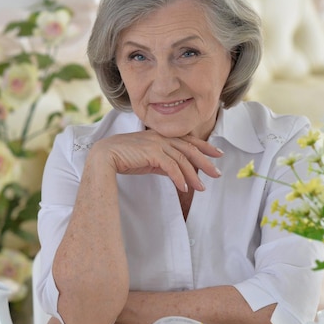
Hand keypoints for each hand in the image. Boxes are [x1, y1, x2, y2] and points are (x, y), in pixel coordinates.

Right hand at [91, 130, 222, 191]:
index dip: (204, 146)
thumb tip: (176, 173)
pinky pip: (171, 166)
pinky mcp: (151, 152)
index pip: (188, 140)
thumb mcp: (148, 160)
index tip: (217, 154)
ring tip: (202, 188)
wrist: (105, 156)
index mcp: (161, 136)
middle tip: (217, 173)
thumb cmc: (124, 158)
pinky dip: (179, 178)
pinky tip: (184, 188)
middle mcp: (161, 137)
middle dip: (206, 161)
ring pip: (182, 159)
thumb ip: (162, 163)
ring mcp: (157, 143)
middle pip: (189, 148)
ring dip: (193, 175)